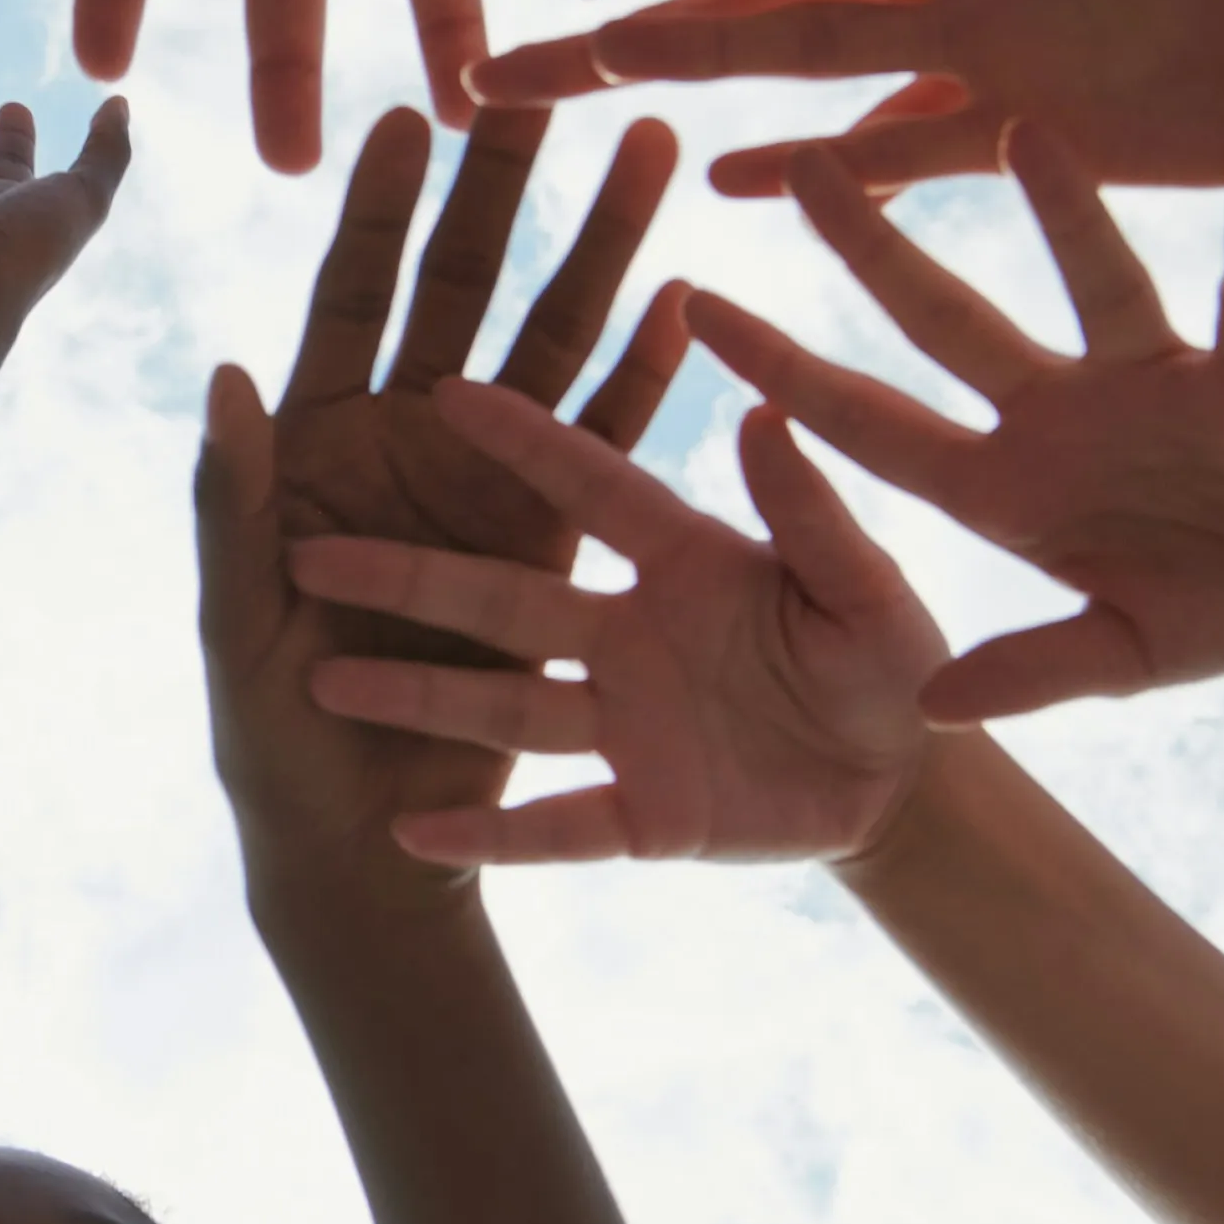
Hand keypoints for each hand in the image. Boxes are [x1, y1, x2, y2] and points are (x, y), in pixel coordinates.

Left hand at [189, 104, 693, 887]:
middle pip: (461, 288)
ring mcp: (485, 481)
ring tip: (644, 159)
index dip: (376, 208)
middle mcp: (406, 437)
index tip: (410, 114)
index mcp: (317, 439)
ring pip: (548, 343)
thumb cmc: (265, 731)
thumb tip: (226, 376)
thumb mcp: (233, 619)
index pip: (349, 294)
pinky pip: (608, 445)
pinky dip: (644, 377)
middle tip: (544, 94)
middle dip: (503, 190)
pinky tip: (682, 303)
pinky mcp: (552, 542)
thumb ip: (231, 503)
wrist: (354, 839)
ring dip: (597, 252)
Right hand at [292, 393, 943, 866]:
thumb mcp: (865, 583)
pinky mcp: (645, 816)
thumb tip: (766, 410)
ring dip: (417, 696)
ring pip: (503, 707)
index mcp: (681, 561)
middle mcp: (630, 636)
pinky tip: (412, 833)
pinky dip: (491, 834)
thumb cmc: (891, 657)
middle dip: (408, 581)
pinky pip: (557, 828)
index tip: (443, 390)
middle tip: (312, 557)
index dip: (524, 442)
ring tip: (325, 682)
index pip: (590, 487)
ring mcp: (627, 728)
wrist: (912, 783)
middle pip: (502, 601)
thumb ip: (811, 511)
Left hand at [690, 133, 1223, 716]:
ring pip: (1100, 284)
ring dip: (1068, 217)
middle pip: (948, 318)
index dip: (787, 377)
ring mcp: (1154, 381)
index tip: (698, 315)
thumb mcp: (1116, 656)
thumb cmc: (1209, 597)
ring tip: (1026, 137)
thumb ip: (1033, 673)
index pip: (870, 423)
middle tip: (802, 167)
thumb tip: (933, 708)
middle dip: (876, 251)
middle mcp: (1062, 410)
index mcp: (1005, 481)